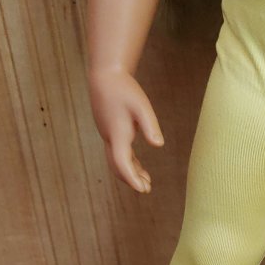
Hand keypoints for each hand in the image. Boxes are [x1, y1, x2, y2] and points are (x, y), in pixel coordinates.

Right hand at [87, 67, 163, 192]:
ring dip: (130, 172)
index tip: (143, 190)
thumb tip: (158, 145)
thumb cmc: (124, 89)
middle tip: (146, 189)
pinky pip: (116, 152)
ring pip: (116, 160)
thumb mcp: (142, 106)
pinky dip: (128, 162)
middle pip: (117, 166)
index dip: (132, 178)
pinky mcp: (109, 129)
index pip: (122, 163)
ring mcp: (107, 134)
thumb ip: (150, 126)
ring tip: (146, 182)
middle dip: (131, 179)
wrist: (106, 74)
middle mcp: (110, 137)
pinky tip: (139, 166)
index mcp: (117, 134)